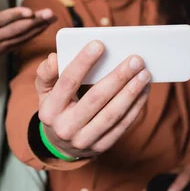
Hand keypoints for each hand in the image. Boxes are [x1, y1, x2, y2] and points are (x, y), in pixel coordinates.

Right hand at [0, 0, 54, 71]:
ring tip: (53, 18)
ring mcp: (0, 46)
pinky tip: (44, 28)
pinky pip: (22, 42)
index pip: (3, 20)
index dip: (17, 15)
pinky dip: (33, 35)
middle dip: (36, 21)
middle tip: (50, 13)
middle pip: (18, 29)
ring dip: (39, 28)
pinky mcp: (4, 51)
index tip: (30, 11)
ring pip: (23, 37)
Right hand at [37, 41, 150, 158]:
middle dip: (118, 77)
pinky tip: (144, 90)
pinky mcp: (101, 147)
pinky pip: (122, 125)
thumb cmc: (57, 108)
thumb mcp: (44, 91)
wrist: (60, 145)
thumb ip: (47, 73)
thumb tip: (54, 58)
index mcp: (50, 110)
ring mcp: (84, 140)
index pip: (67, 82)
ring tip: (145, 73)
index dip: (83, 62)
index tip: (99, 44)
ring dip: (132, 92)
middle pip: (96, 98)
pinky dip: (136, 106)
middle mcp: (65, 127)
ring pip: (112, 114)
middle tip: (135, 59)